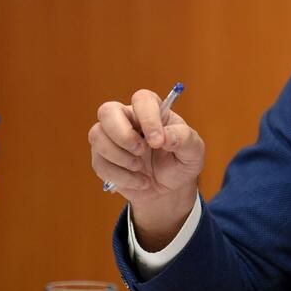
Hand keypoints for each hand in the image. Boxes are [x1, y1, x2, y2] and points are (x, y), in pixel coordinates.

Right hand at [88, 89, 204, 248]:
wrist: (170, 190)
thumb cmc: (181, 163)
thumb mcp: (194, 152)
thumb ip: (184, 139)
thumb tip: (165, 136)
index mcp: (153, 111)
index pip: (142, 99)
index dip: (147, 118)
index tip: (158, 141)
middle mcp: (128, 120)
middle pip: (107, 111)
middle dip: (123, 135)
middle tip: (141, 151)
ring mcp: (112, 138)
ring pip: (96, 135)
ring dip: (119, 157)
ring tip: (140, 168)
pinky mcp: (102, 158)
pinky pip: (99, 163)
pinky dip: (122, 177)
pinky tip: (140, 182)